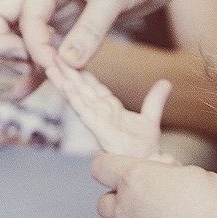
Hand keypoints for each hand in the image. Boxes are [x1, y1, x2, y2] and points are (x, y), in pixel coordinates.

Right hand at [0, 0, 177, 72]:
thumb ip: (90, 29)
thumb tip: (67, 64)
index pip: (25, 17)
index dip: (35, 47)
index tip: (57, 68)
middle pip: (0, 20)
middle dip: (8, 48)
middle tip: (34, 68)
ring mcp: (55, 5)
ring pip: (20, 36)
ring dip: (21, 60)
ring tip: (30, 85)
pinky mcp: (71, 22)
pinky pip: (46, 45)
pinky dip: (37, 66)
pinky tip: (26, 91)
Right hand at [48, 56, 168, 157]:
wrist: (148, 163)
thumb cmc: (144, 147)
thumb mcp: (150, 117)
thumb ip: (155, 100)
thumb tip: (166, 82)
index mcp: (109, 109)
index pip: (93, 87)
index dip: (82, 73)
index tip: (72, 58)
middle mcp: (100, 113)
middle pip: (80, 89)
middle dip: (67, 73)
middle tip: (53, 55)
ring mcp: (97, 121)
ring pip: (77, 97)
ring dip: (64, 81)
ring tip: (50, 66)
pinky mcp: (98, 129)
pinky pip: (84, 111)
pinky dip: (74, 98)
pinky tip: (65, 85)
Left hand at [92, 154, 216, 217]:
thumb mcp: (200, 175)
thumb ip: (177, 175)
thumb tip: (174, 179)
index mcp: (136, 179)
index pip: (102, 167)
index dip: (113, 165)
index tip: (134, 168)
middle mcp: (126, 211)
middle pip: (104, 203)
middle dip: (120, 199)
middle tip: (150, 197)